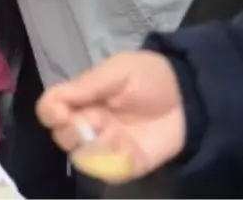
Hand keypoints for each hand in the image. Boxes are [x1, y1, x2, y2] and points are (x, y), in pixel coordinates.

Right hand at [37, 51, 185, 182]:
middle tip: (95, 121)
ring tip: (114, 135)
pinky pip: (107, 172)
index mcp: (82, 98)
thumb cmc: (151, 76)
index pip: (49, 109)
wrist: (193, 96)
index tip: (63, 111)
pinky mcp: (127, 164)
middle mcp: (89, 123)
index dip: (51, 112)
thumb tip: (55, 102)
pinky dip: (112, 165)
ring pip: (80, 157)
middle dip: (71, 131)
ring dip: (91, 148)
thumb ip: (86, 85)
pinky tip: (127, 151)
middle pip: (61, 136)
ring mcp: (107, 145)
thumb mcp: (118, 70)